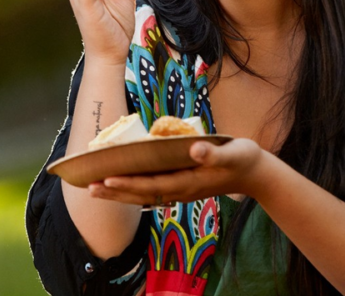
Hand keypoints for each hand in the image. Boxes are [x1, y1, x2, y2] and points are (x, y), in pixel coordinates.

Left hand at [88, 139, 268, 204]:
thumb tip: (194, 149)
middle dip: (116, 191)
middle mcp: (181, 190)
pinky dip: (132, 190)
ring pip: (144, 195)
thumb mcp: (234, 153)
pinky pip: (151, 192)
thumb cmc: (244, 159)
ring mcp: (180, 191)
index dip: (130, 183)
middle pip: (142, 194)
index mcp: (190, 182)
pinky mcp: (181, 187)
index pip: (154, 184)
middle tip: (89, 187)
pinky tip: (119, 186)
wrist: (255, 174)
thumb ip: (214, 154)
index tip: (108, 179)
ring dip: (119, 193)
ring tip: (95, 188)